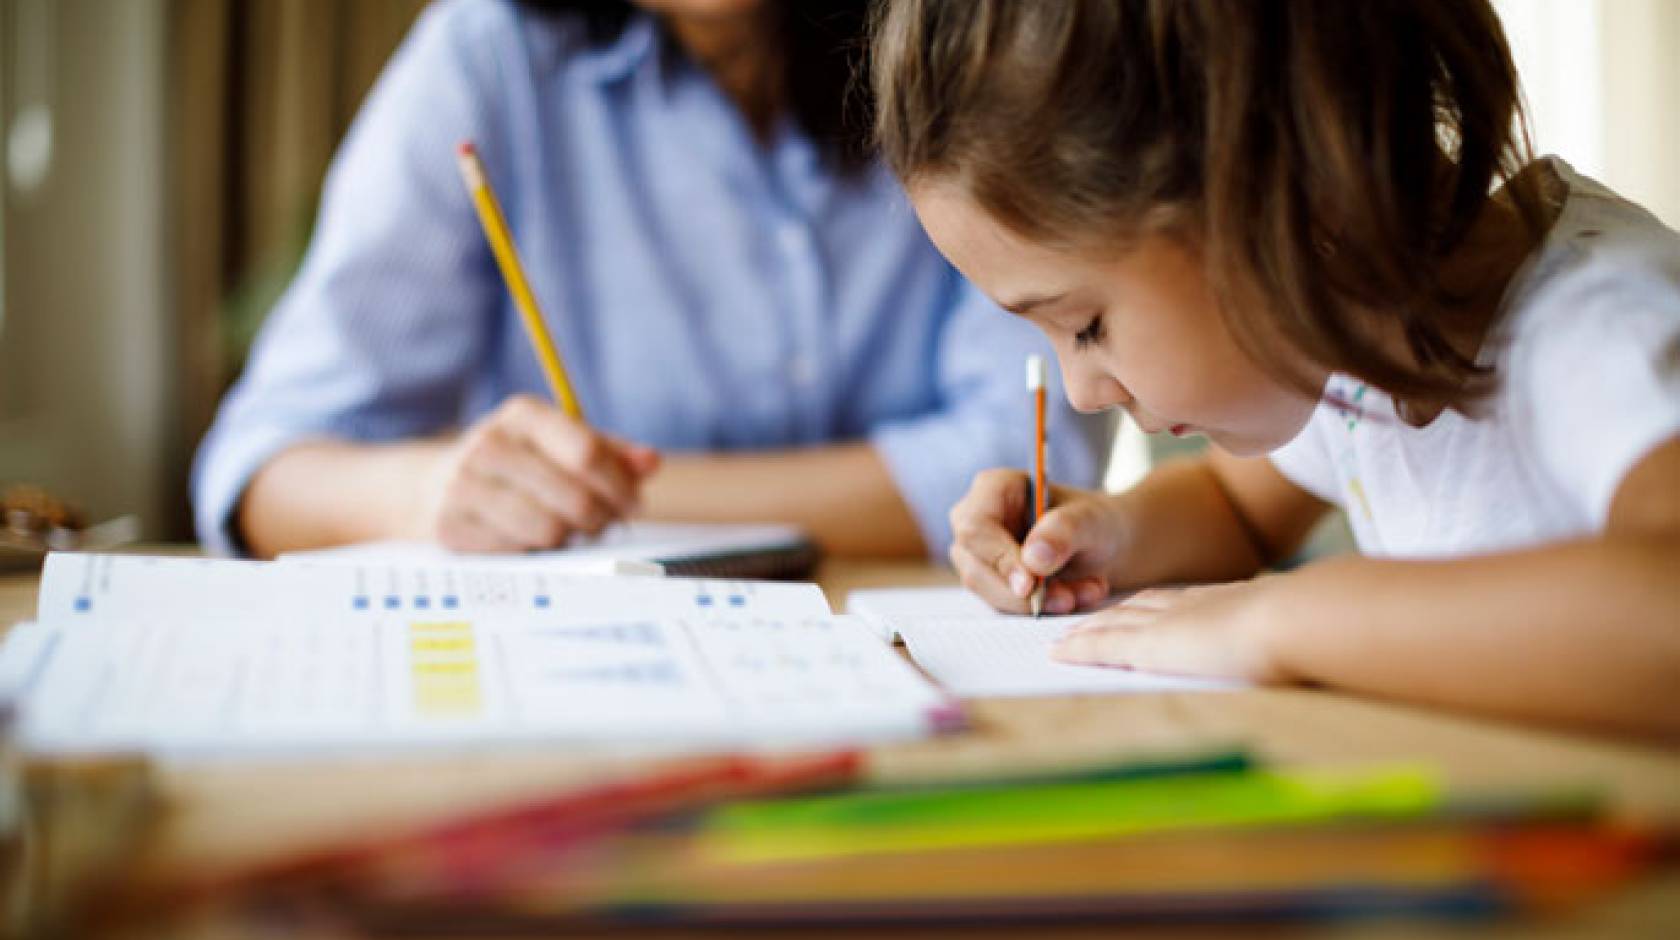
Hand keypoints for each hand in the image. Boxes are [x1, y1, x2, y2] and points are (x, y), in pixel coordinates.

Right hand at [417, 395, 660, 551]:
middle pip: (574, 496)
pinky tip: (530, 539)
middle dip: (600, 517)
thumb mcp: (559, 445)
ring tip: (566, 530)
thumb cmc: (518, 465)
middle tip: (603, 524)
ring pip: (549, 530)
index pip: (586, 452)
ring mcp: (464, 485)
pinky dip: (534, 551)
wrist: (432, 487)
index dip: (620, 485)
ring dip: (569, 538)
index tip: (633, 504)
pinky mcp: (450, 525)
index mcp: (522, 415)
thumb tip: (650, 462)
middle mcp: (488, 443)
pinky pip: (518, 551)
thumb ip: (610, 452)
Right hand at [947, 469, 1125, 614]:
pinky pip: (1006, 607)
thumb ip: (1064, 531)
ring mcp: (979, 556)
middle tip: (1068, 599)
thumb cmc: (1095, 521)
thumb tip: (1033, 560)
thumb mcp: (1091, 520)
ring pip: (991, 594)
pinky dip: (1043, 609)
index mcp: (992, 489)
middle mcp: (975, 522)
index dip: (1000, 559)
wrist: (1106, 546)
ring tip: (1086, 592)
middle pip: (976, 568)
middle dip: (1024, 593)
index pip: (975, 528)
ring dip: (1039, 603)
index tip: (1031, 585)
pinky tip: (1077, 596)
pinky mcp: (991, 584)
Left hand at [1051, 579, 1291, 682]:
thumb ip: (1296, 634)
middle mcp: (1191, 606)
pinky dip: (1079, 648)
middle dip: (1111, 615)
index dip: (1153, 608)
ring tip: (1065, 638)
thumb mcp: (1303, 627)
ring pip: (1114, 623)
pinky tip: (1058, 652)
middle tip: (1087, 622)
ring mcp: (1168, 623)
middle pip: (1139, 608)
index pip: (1178, 603)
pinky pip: (1103, 645)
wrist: (1297, 619)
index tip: (1137, 613)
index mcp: (1227, 603)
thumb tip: (1319, 647)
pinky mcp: (1151, 645)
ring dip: (1088, 630)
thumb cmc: (1313, 629)